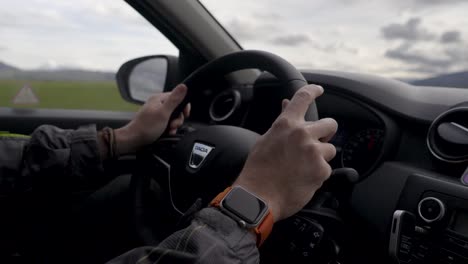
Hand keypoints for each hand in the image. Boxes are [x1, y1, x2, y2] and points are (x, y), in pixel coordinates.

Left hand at [114, 84, 189, 154]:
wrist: (133, 140)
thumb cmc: (146, 127)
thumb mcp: (163, 113)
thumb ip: (174, 100)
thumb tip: (183, 86)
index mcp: (159, 99)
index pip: (178, 96)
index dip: (184, 106)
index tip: (185, 114)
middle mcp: (158, 104)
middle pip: (177, 108)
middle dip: (178, 119)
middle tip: (173, 125)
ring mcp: (157, 113)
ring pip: (173, 117)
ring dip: (174, 125)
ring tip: (169, 130)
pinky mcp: (156, 121)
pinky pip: (168, 123)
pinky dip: (169, 128)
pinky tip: (167, 132)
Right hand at [234, 84, 337, 221]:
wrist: (258, 196)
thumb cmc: (257, 170)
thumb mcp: (266, 140)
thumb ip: (282, 123)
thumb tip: (286, 105)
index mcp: (286, 124)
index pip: (303, 98)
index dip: (313, 91)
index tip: (318, 90)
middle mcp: (302, 134)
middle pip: (330, 124)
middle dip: (326, 133)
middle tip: (316, 143)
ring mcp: (313, 152)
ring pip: (330, 149)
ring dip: (321, 157)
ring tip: (303, 167)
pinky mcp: (322, 170)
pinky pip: (327, 168)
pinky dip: (318, 174)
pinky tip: (303, 179)